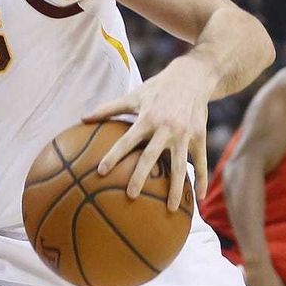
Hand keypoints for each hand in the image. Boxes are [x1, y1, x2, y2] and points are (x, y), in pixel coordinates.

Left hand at [83, 55, 213, 209]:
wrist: (193, 77)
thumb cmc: (158, 88)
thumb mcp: (134, 95)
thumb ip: (108, 108)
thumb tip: (82, 118)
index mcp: (147, 119)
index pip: (126, 141)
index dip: (113, 156)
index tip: (101, 172)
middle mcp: (166, 128)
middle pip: (152, 157)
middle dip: (141, 176)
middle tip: (131, 195)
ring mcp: (185, 135)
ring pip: (180, 166)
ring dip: (175, 188)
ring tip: (170, 208)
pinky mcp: (200, 137)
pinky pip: (201, 163)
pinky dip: (203, 180)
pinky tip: (199, 199)